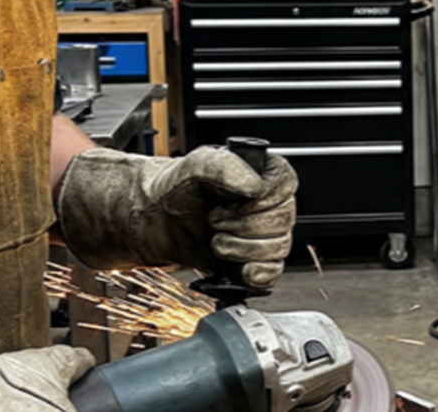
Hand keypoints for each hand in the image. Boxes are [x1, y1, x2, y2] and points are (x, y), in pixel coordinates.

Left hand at [55, 146, 299, 287]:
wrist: (152, 220)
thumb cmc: (171, 189)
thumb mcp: (195, 165)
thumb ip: (225, 168)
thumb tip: (254, 188)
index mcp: (260, 175)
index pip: (285, 186)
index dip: (262, 200)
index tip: (233, 203)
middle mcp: (265, 204)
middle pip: (282, 222)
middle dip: (244, 227)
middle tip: (215, 221)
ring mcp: (260, 233)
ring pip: (277, 249)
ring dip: (242, 249)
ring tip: (216, 240)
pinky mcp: (251, 260)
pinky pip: (271, 273)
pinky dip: (253, 273)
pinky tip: (232, 265)